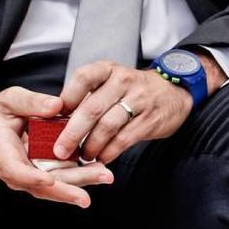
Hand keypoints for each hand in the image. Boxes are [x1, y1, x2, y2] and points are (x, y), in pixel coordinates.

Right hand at [0, 88, 114, 207]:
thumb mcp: (9, 100)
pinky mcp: (40, 174)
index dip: (32, 178)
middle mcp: (15, 171)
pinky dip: (79, 178)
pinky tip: (99, 172)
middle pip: (43, 185)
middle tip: (101, 178)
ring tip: (106, 176)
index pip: (16, 170)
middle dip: (71, 186)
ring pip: (54, 186)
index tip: (50, 181)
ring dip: (81, 183)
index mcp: (2, 152)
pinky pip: (60, 180)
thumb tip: (57, 105)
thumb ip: (31, 102)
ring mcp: (28, 176)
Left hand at [53, 54, 224, 163]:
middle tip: (60, 150)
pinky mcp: (149, 120)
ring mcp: (139, 100)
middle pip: (92, 108)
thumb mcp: (112, 82)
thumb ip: (88, 97)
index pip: (83, 78)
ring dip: (91, 146)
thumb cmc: (133, 90)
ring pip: (107, 126)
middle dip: (72, 133)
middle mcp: (123, 81)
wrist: (174, 91)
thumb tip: (57, 122)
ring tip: (83, 156)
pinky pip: (123, 139)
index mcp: (109, 70)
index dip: (66, 99)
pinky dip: (109, 152)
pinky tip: (101, 158)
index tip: (54, 117)